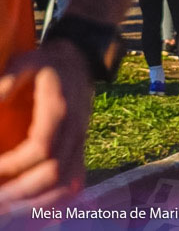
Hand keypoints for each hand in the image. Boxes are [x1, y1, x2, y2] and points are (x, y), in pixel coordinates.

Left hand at [0, 41, 93, 216]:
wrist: (80, 59)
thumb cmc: (47, 61)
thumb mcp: (26, 61)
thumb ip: (7, 82)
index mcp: (60, 110)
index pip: (41, 148)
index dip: (14, 165)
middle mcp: (75, 129)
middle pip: (55, 172)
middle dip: (22, 191)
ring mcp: (80, 140)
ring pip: (66, 182)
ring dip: (38, 202)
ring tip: (9, 209)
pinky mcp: (80, 148)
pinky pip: (74, 182)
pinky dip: (55, 200)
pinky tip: (33, 210)